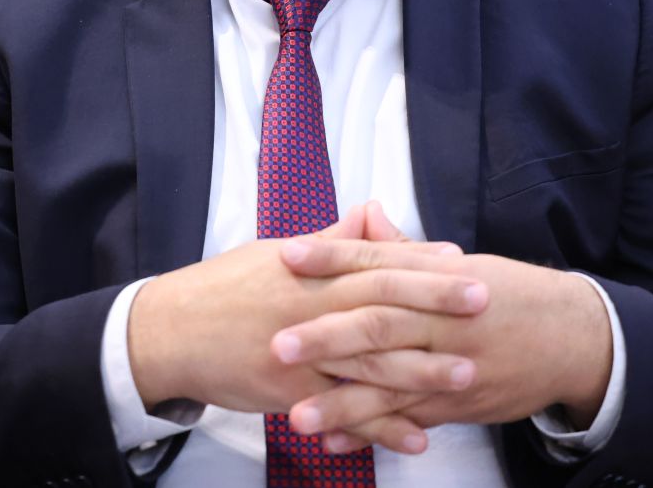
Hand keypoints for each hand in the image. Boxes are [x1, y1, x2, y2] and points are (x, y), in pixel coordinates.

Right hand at [126, 226, 485, 444]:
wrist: (168, 333)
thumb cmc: (222, 288)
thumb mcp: (273, 253)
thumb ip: (330, 239)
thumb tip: (370, 213)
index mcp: (307, 268)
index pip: (370, 259)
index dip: (416, 259)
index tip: (459, 259)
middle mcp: (308, 306)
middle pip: (381, 302)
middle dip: (434, 302)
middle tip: (484, 301)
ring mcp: (300, 353)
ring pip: (369, 362)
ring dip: (421, 370)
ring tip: (467, 374)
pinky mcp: (290, 394)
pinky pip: (344, 412)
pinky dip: (381, 428)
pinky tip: (418, 439)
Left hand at [275, 246, 612, 451]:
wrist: (574, 338)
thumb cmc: (512, 296)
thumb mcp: (463, 264)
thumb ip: (405, 250)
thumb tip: (365, 216)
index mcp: (440, 277)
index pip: (379, 263)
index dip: (333, 258)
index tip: (288, 256)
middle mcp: (443, 321)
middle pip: (379, 325)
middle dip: (326, 337)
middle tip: (278, 344)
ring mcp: (451, 367)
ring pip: (391, 383)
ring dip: (341, 401)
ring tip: (296, 413)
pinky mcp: (458, 404)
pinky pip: (409, 419)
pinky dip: (372, 432)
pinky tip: (336, 441)